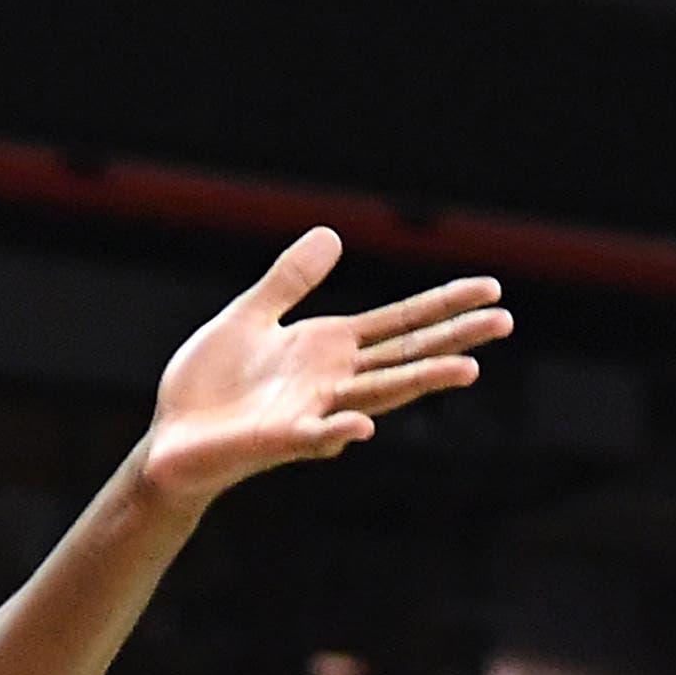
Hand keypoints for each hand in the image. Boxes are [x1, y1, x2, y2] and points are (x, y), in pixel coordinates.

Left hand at [138, 228, 510, 514]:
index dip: (442, 305)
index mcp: (327, 349)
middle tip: (505, 322)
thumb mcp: (249, 318)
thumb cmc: (209, 386)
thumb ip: (289, 282)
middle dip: (453, 339)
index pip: (398, 323)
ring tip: (469, 369)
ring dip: (420, 381)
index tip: (492, 289)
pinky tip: (362, 426)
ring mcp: (309, 412)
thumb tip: (332, 233)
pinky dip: (336, 429)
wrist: (170, 441)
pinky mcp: (276, 439)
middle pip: (404, 356)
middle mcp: (331, 381)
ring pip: (376, 395)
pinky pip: (312, 436)